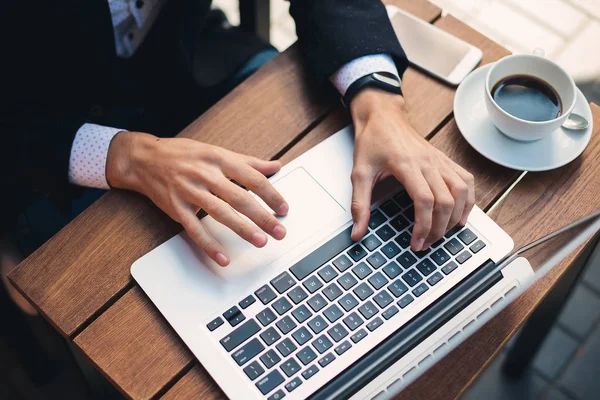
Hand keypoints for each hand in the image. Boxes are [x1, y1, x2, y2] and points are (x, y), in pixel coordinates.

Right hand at [106, 131, 288, 265]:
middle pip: (239, 197)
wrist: (144, 159)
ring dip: (242, 229)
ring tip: (260, 241)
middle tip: (279, 231)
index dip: (271, 194)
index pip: (252, 177)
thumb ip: (248, 162)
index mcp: (219, 158)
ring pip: (220, 213)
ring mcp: (189, 191)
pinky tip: (223, 257)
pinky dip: (209, 244)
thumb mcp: (217, 152)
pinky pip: (195, 229)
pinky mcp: (176, 207)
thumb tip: (276, 165)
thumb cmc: (184, 155)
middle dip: (262, 216)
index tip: (284, 208)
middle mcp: (205, 174)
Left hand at [349, 88, 474, 250]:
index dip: (424, 226)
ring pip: (461, 192)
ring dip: (455, 217)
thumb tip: (357, 233)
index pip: (425, 200)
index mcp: (406, 165)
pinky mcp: (445, 159)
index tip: (416, 242)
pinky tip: (460, 215)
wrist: (383, 116)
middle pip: (446, 201)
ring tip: (441, 234)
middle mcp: (428, 162)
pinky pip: (466, 180)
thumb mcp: (358, 173)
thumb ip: (359, 205)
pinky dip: (468, 200)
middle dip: (438, 229)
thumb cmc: (372, 141)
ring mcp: (439, 160)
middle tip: (425, 244)